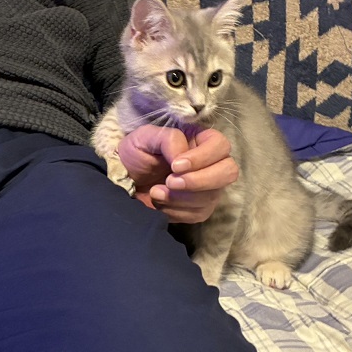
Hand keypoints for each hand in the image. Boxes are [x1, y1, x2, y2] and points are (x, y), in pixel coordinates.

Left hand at [117, 125, 237, 222]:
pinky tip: (160, 203)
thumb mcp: (146, 137)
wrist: (123, 180)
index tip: (175, 165)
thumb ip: (168, 139)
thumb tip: (182, 158)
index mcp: (201, 141)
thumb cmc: (136, 154)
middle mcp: (211, 163)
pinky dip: (176, 211)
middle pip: (228, 172)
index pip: (220, 145)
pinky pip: (199, 214)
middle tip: (170, 182)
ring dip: (180, 197)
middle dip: (199, 181)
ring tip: (155, 192)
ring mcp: (208, 187)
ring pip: (212, 196)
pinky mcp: (200, 208)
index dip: (202, 157)